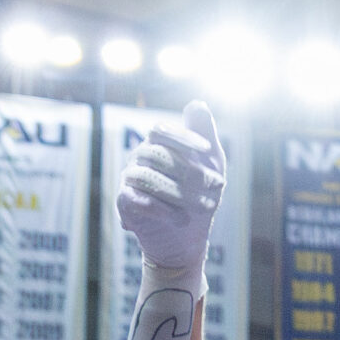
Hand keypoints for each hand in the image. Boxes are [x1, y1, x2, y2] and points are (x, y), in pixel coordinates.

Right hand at [116, 101, 229, 283]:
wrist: (186, 236)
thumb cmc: (200, 194)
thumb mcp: (212, 163)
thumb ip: (205, 133)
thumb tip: (197, 103)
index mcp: (157, 144)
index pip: (161, 130)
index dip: (182, 136)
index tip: (206, 149)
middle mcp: (139, 158)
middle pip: (155, 154)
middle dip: (188, 171)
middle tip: (215, 188)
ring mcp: (129, 180)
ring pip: (144, 176)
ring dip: (176, 192)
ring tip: (201, 208)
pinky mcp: (124, 204)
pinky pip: (134, 199)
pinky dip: (160, 209)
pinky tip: (179, 218)